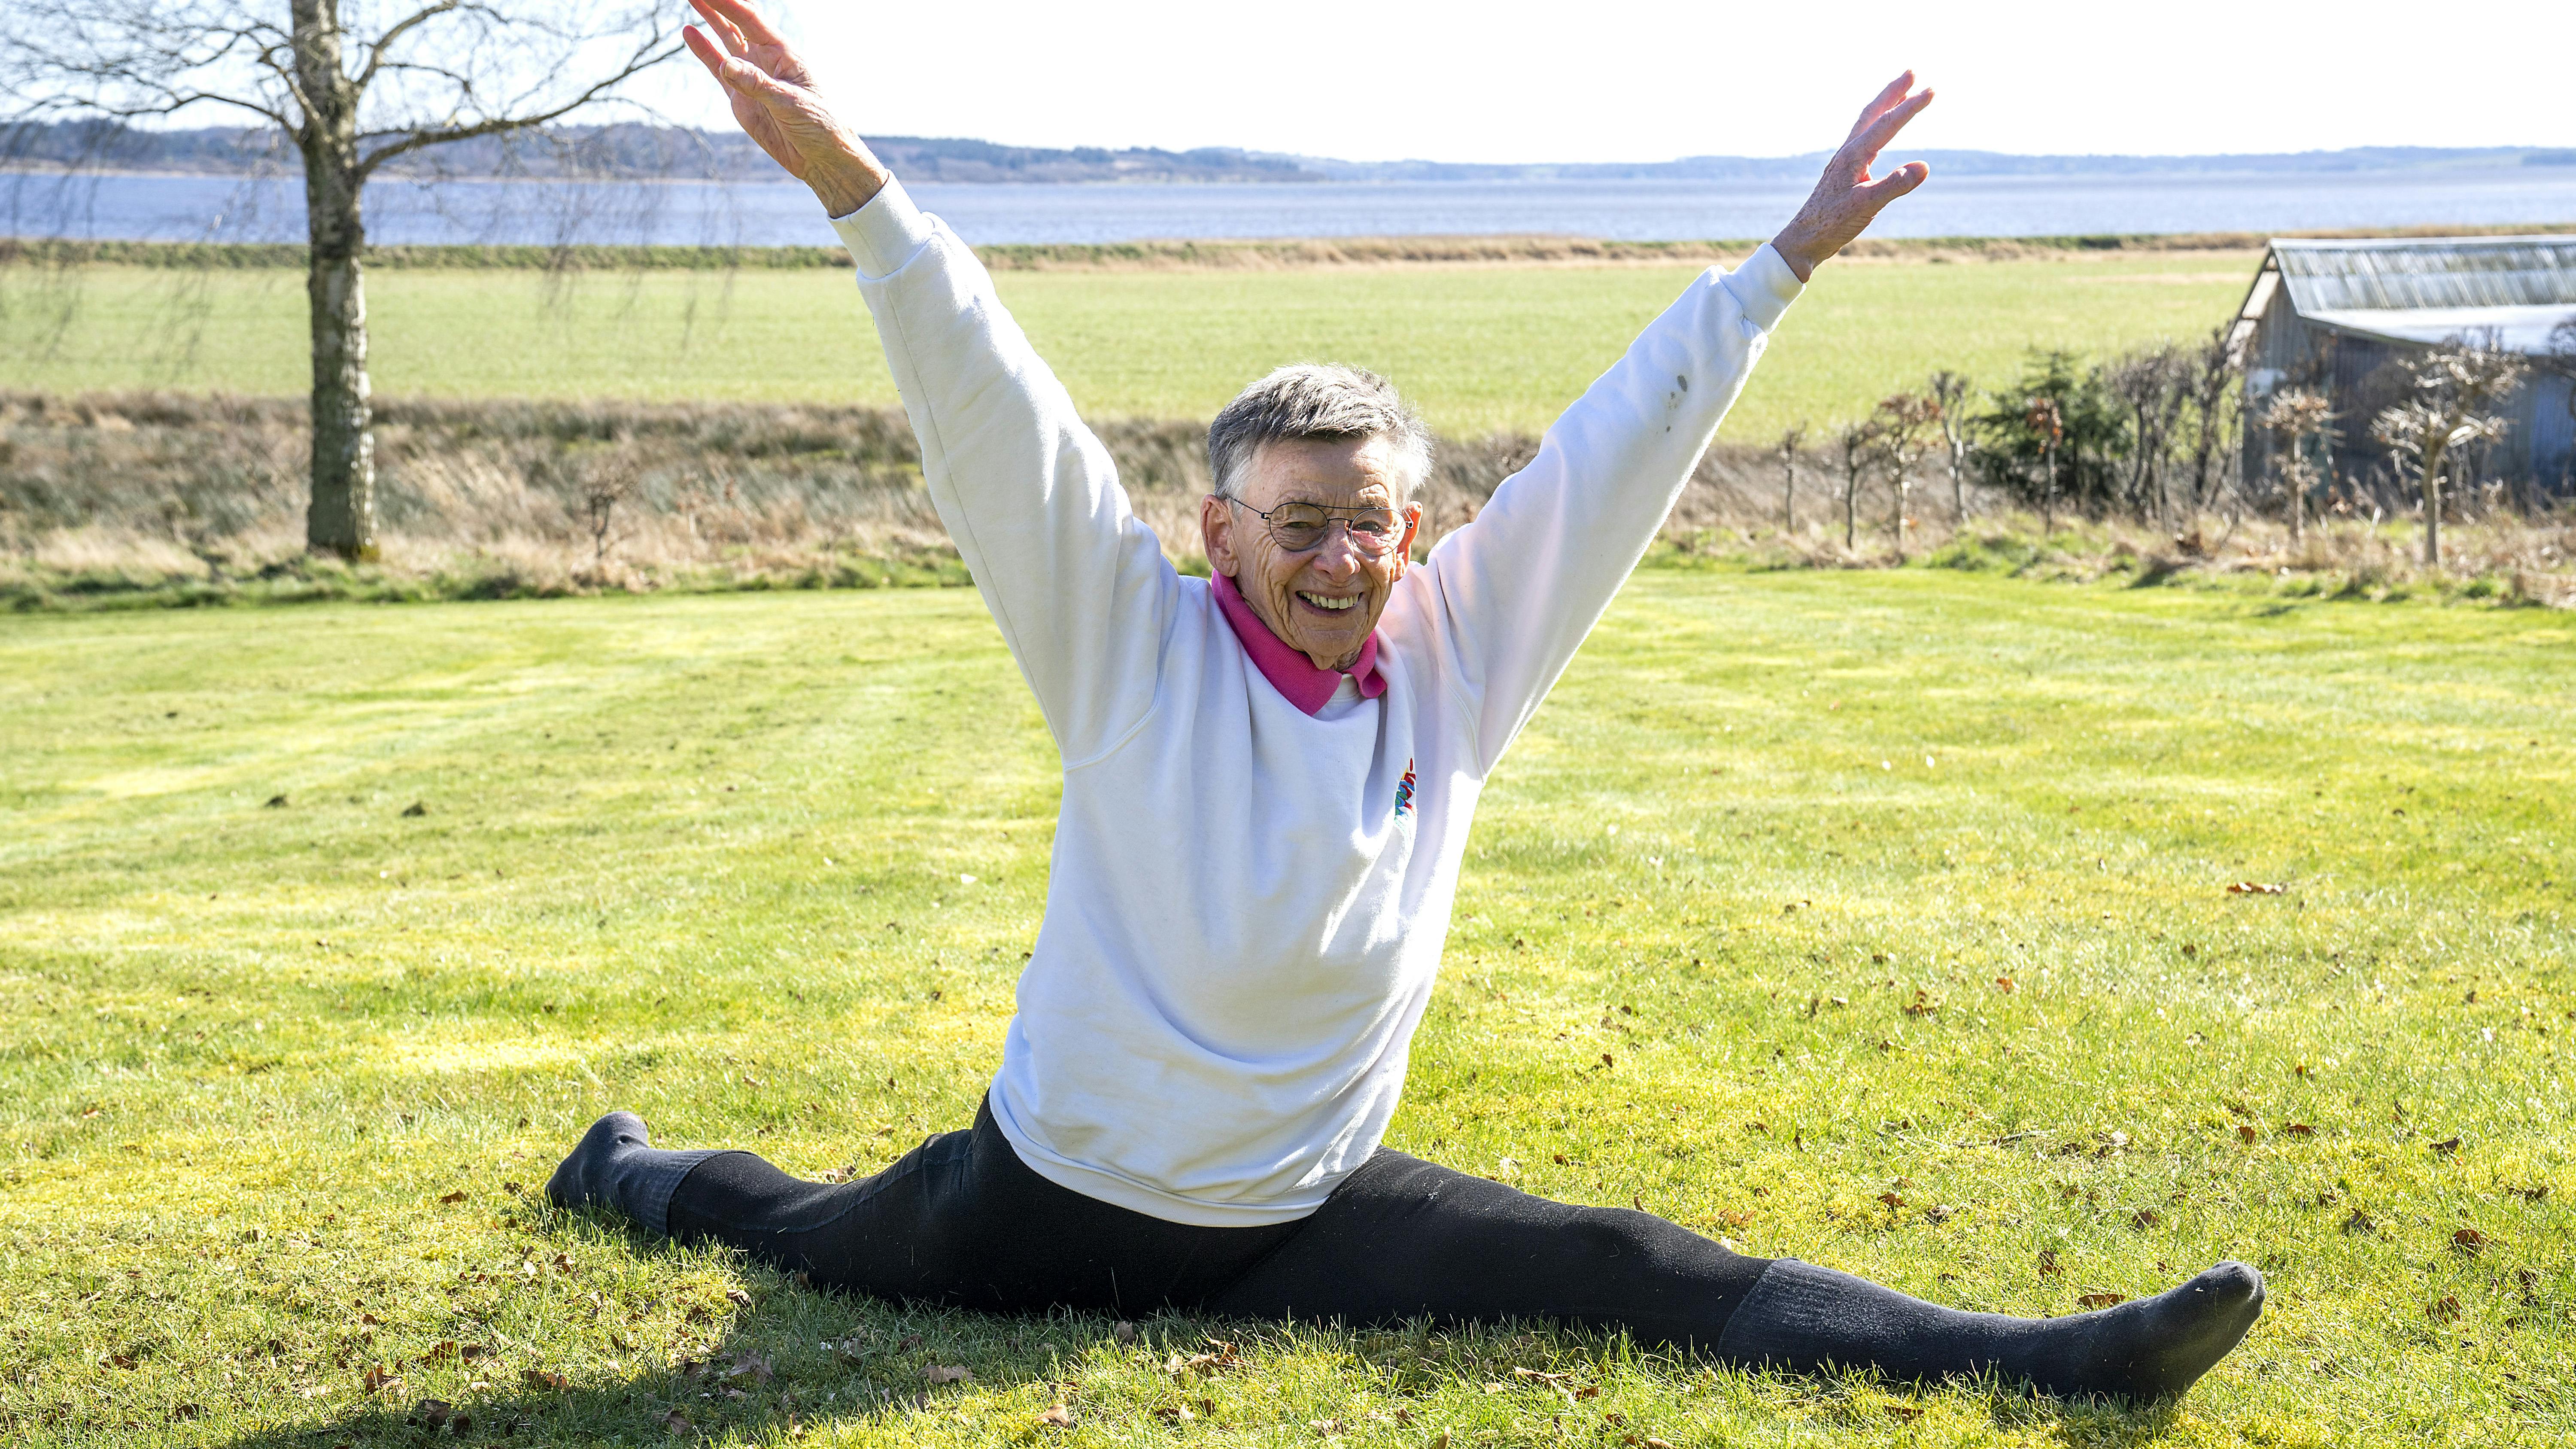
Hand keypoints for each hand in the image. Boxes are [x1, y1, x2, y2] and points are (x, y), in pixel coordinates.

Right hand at [684, 0, 889, 216]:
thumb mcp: (791, 104)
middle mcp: (766, 60)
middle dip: (720, 4)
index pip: (751, 21)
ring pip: (727, 40)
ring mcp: (752, 77)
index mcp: (784, 54)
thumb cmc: (819, 126)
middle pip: (738, 23)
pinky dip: (704, 51)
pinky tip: (690, 32)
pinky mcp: (740, 98)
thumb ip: (758, 85)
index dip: (730, 4)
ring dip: (711, 19)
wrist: (822, 159)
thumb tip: (727, 65)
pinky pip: (718, 69)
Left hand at [1770, 74, 1933, 281]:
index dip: (1911, 107)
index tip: (1931, 91)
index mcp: (1854, 155)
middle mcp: (1848, 151)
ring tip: (1902, 91)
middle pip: (1873, 112)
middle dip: (1893, 91)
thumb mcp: (1867, 206)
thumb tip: (1923, 166)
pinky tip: (1882, 130)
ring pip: (1867, 122)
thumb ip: (1896, 186)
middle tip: (1912, 72)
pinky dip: (1877, 124)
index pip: (1888, 124)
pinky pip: (1864, 136)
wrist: (1804, 238)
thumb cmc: (1832, 223)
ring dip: (1885, 104)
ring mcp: (1845, 159)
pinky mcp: (1844, 170)